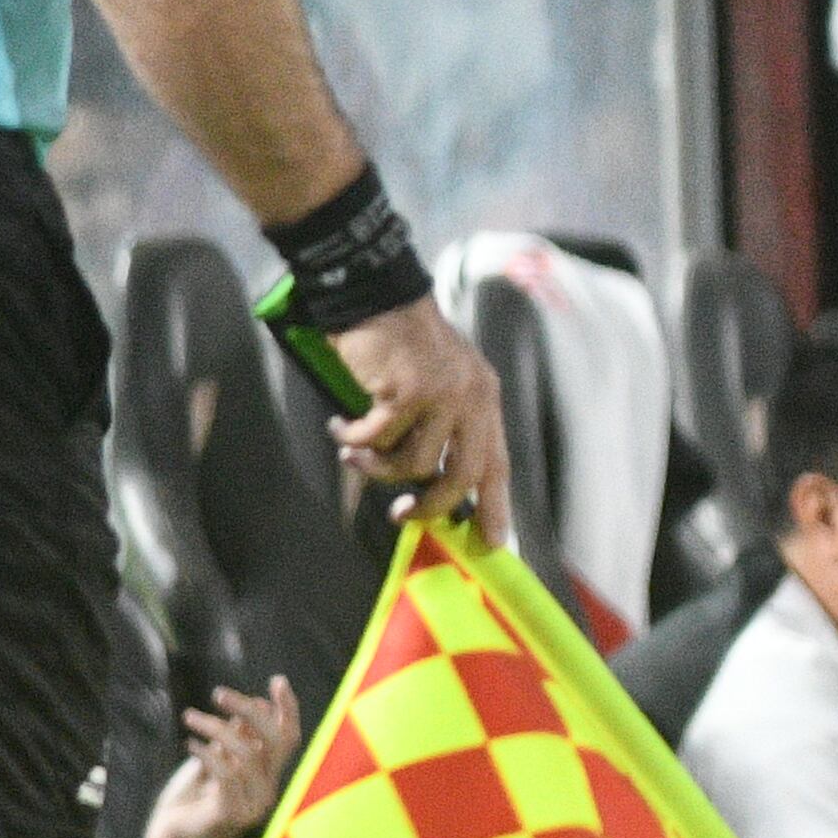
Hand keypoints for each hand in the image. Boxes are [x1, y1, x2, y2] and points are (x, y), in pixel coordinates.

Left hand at [153, 678, 304, 837]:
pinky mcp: (233, 816)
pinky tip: (190, 743)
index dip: (287, 709)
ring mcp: (254, 806)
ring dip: (215, 728)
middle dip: (250, 710)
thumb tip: (254, 706)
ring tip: (189, 718)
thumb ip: (233, 741)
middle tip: (219, 693)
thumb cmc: (186, 805)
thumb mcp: (211, 764)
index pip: (289, 739)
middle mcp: (267, 791)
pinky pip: (228, 773)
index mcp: (266, 778)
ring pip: (246, 752)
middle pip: (276, 741)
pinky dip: (208, 753)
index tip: (276, 680)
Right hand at [328, 294, 512, 543]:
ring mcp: (443, 395)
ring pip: (413, 463)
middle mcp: (473, 398)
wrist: (377, 295)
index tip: (491, 542)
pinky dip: (354, 440)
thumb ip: (441, 426)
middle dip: (431, 506)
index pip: (497, 464)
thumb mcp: (438, 383)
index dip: (495, 506)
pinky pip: (378, 438)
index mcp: (485, 399)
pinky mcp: (407, 391)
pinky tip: (341, 428)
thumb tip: (428, 482)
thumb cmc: (402, 343)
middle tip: (401, 516)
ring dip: (377, 467)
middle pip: (462, 475)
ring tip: (353, 453)